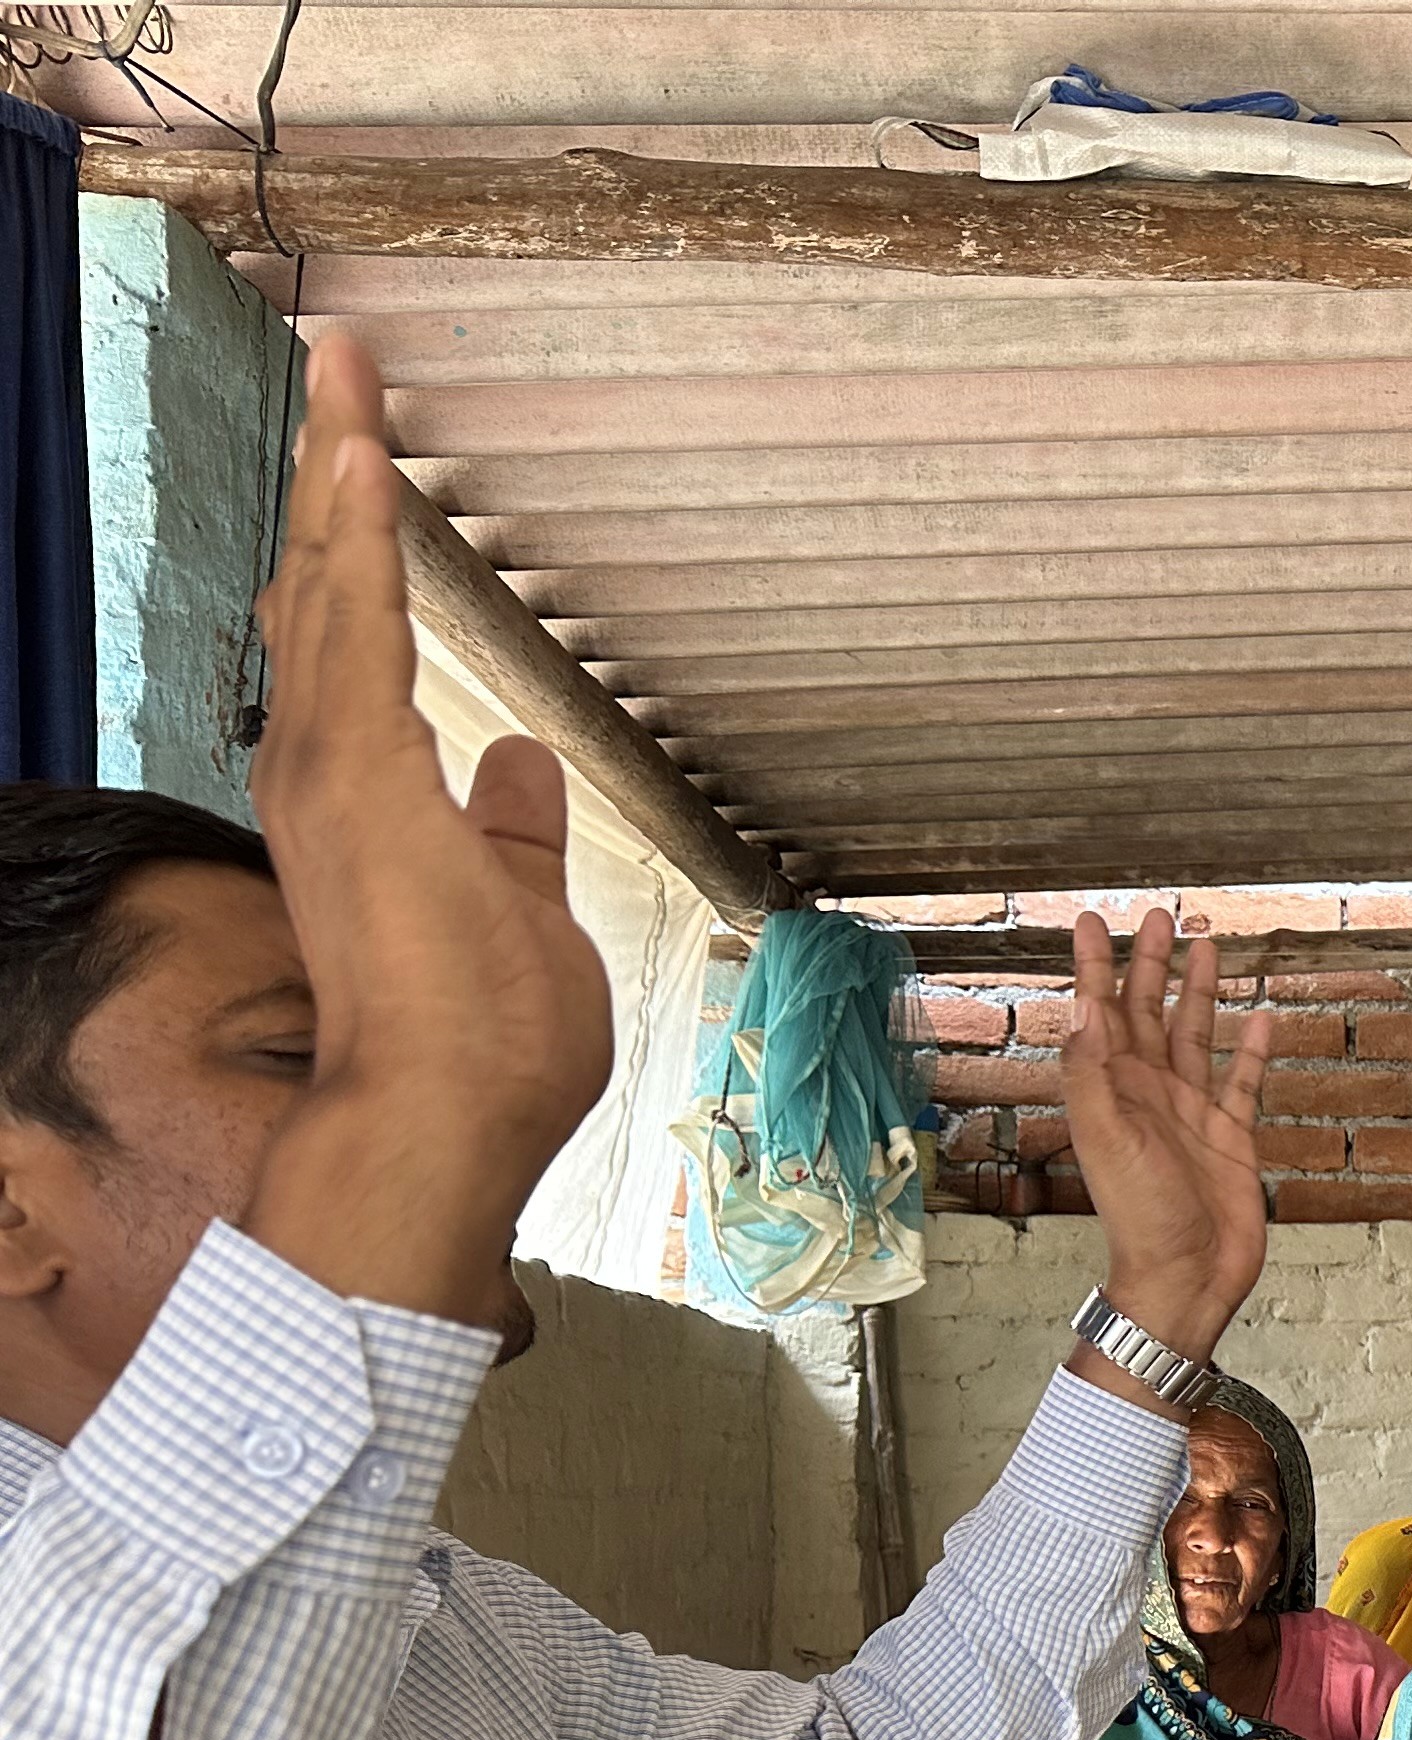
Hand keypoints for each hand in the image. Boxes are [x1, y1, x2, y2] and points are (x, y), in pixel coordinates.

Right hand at [242, 330, 611, 1327]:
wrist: (437, 1127)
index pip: (353, 647)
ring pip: (330, 587)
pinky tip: (360, 456)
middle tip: (338, 369)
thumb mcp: (518, 917)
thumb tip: (519, 767)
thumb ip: (511, 836)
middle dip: (331, 477)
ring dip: (339, 475)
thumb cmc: (478, 1055)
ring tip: (344, 372)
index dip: (353, 553)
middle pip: (322, 591)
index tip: (359, 467)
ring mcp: (329, 771)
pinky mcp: (356, 778)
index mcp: (363, 800)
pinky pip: (358, 629)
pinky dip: (358, 539)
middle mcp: (322, 770)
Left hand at [1063, 910, 1272, 1365]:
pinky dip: (1252, 1050)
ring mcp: (1190, 1112)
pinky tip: (1262, 1016)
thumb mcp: (1108, 1136)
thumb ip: (1094, 1070)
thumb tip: (1084, 1002)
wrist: (1186, 1276)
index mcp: (1112, 1089)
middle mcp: (1149, 1092)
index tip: (1093, 920)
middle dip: (1152, 962)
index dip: (1094, 965)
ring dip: (1199, 991)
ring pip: (1195, 1035)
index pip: (1100, 1011)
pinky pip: (1243, 1081)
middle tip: (1161, 915)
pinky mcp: (1230, 1136)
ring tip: (1208, 945)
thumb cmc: (1140, 1215)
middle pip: (1149, 1011)